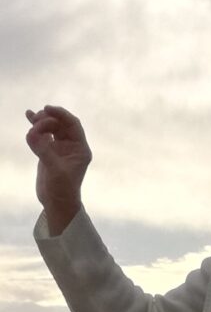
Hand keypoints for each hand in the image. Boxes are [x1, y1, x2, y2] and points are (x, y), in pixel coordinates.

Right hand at [25, 105, 91, 232]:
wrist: (57, 203)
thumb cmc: (62, 189)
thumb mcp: (54, 169)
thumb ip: (43, 150)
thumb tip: (31, 133)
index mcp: (80, 149)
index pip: (73, 125)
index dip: (61, 114)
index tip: (47, 108)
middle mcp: (72, 146)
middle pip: (61, 124)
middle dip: (48, 118)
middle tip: (36, 121)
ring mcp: (60, 148)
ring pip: (52, 128)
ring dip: (42, 120)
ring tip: (31, 117)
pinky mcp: (49, 152)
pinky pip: (43, 135)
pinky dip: (36, 126)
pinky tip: (29, 116)